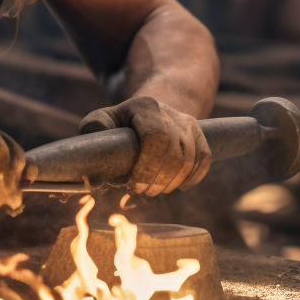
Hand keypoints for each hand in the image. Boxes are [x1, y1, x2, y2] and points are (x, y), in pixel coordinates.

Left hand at [79, 95, 211, 195]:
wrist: (149, 111)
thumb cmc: (120, 123)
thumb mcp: (102, 119)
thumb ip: (95, 127)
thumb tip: (98, 145)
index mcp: (145, 106)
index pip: (156, 137)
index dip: (147, 165)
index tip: (133, 184)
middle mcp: (170, 113)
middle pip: (174, 152)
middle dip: (158, 178)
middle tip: (142, 192)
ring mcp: (187, 123)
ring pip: (189, 158)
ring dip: (172, 182)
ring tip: (155, 191)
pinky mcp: (199, 134)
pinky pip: (204, 158)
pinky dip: (193, 177)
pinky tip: (179, 187)